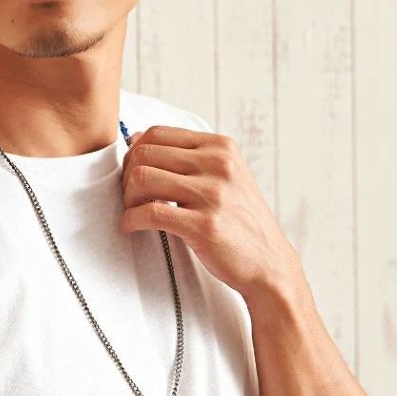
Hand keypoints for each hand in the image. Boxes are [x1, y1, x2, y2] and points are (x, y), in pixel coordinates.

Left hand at [119, 125, 304, 297]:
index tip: (132, 172)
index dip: (135, 152)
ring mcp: (212, 194)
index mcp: (220, 147)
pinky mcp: (204, 225)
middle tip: (129, 195)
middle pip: (145, 153)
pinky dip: (131, 219)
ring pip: (142, 178)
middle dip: (127, 175)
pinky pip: (150, 213)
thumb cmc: (239, 219)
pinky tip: (131, 226)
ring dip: (127, 197)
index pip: (158, 133)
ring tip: (132, 211)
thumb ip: (184, 157)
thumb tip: (135, 139)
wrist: (269, 262)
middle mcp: (218, 164)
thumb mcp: (222, 176)